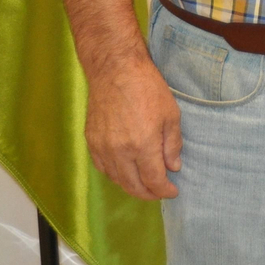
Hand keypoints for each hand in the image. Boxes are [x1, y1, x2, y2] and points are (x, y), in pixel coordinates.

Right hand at [84, 54, 181, 199]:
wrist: (116, 70)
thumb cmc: (148, 88)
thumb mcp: (171, 115)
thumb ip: (172, 145)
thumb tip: (173, 167)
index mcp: (142, 145)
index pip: (153, 180)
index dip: (164, 190)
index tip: (173, 191)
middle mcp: (119, 151)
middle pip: (133, 185)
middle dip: (149, 194)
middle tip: (160, 192)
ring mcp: (102, 147)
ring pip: (116, 179)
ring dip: (131, 186)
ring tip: (145, 184)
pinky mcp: (91, 141)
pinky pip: (103, 167)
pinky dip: (115, 175)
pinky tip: (125, 172)